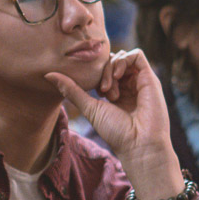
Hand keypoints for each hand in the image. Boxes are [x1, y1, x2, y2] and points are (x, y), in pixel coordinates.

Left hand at [46, 48, 185, 199]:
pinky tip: (117, 76)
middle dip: (102, 72)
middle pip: (112, 61)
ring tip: (109, 90)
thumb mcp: (89, 107)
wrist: (138, 144)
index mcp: (117, 92)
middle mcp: (130, 85)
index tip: (93, 91)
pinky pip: (137, 55)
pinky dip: (124, 61)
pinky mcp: (150, 78)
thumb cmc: (115, 131)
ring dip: (111, 68)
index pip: (104, 69)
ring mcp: (140, 81)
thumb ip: (71, 89)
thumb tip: (48, 75)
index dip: (95, 74)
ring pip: (122, 57)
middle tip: (102, 91)